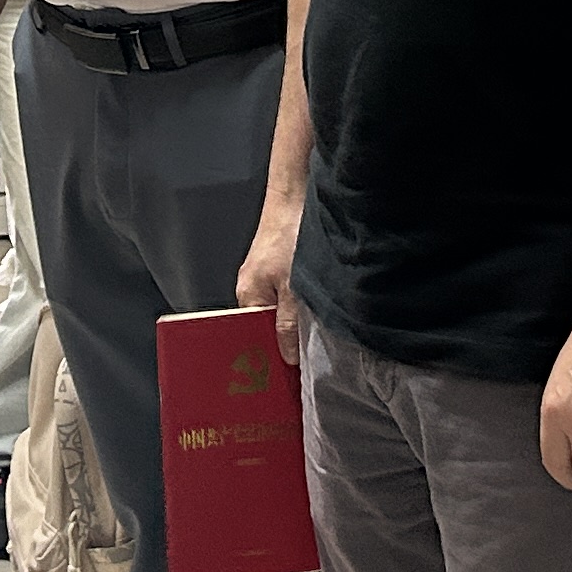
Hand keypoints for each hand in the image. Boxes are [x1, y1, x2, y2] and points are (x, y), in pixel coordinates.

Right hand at [238, 188, 304, 364]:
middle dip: (289, 343)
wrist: (298, 194)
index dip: (272, 357)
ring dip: (301, 324)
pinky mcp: (285, 268)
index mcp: (248, 297)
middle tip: (310, 366)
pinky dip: (306, 307)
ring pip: (284, 314)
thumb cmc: (291, 236)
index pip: (255, 339)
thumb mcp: (293, 287)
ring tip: (320, 344)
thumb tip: (287, 358)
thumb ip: (289, 324)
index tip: (291, 377)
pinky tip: (323, 314)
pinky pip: (293, 299)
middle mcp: (255, 290)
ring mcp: (270, 278)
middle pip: (270, 328)